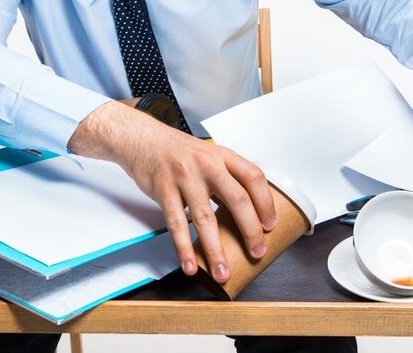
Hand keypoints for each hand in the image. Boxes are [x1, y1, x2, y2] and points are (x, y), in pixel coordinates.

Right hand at [68, 100, 275, 283]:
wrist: (142, 139)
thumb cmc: (177, 151)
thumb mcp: (208, 155)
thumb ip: (227, 177)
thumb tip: (248, 211)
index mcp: (222, 156)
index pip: (253, 177)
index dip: (266, 203)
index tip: (270, 225)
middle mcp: (207, 164)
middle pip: (237, 200)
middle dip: (250, 231)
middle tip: (256, 252)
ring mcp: (185, 177)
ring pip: (205, 219)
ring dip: (216, 250)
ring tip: (222, 272)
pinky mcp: (164, 190)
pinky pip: (176, 224)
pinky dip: (184, 248)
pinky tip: (190, 264)